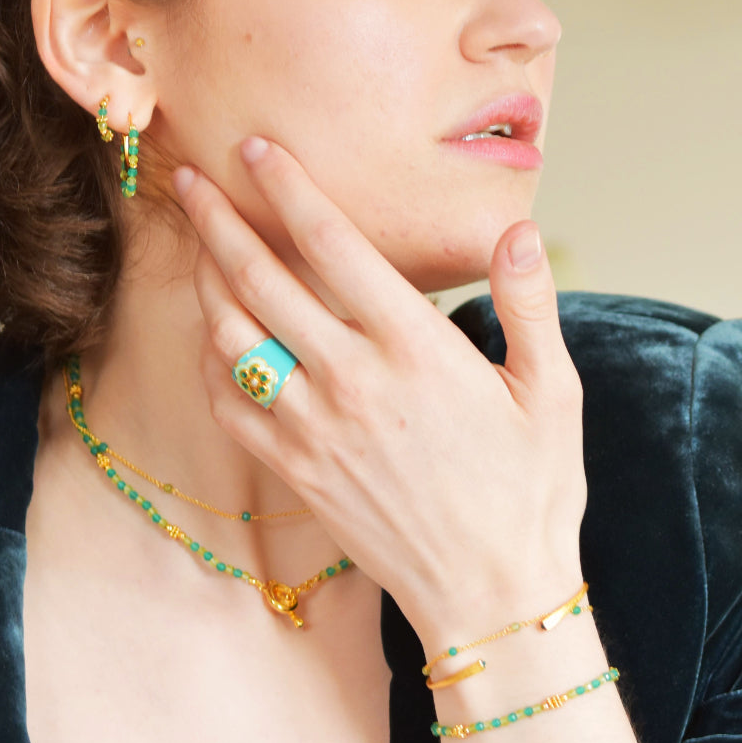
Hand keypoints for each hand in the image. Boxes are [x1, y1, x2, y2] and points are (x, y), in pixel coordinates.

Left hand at [173, 138, 586, 651]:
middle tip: (190, 180)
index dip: (288, 189)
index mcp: (415, 350)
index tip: (256, 149)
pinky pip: (230, 404)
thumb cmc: (530, 490)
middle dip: (218, 220)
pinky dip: (213, 362)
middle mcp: (352, 381)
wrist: (490, 593)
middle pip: (262, 280)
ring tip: (197, 246)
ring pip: (234, 337)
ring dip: (207, 283)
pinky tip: (213, 335)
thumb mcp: (551, 392)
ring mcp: (314, 428)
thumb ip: (528, 304)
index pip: (335, 246)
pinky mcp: (293, 469)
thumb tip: (520, 231)